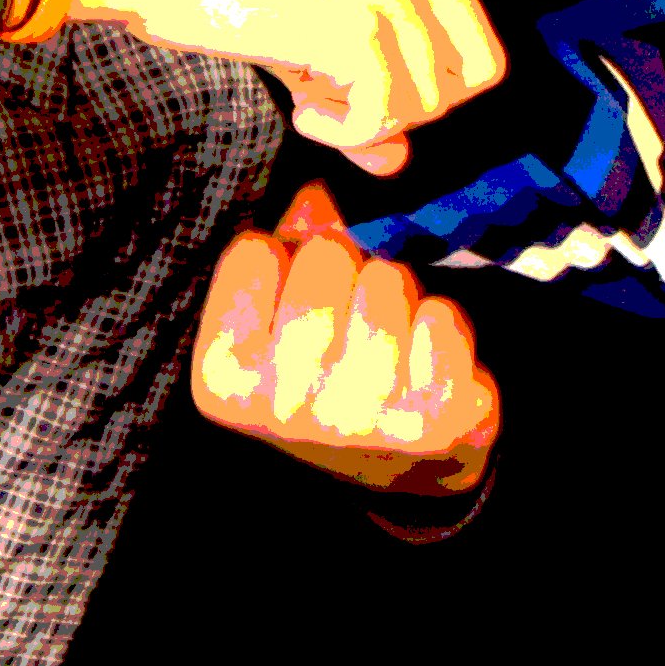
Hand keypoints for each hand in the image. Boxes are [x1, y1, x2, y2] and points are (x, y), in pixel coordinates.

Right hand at [62, 0, 664, 167]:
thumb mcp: (307, 37)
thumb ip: (364, 91)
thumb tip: (391, 162)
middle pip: (481, 73)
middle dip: (421, 107)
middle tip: (340, 91)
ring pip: (431, 104)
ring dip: (368, 118)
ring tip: (304, 76)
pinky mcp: (358, 20)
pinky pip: (381, 119)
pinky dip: (338, 129)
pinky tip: (298, 96)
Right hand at [191, 184, 500, 496]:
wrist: (397, 474)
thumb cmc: (323, 373)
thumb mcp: (276, 318)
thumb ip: (286, 244)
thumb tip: (320, 192)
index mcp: (222, 379)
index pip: (256, 249)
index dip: (283, 262)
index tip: (292, 303)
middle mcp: (283, 406)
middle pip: (327, 256)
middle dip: (345, 269)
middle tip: (347, 318)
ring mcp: (360, 417)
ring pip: (388, 278)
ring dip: (396, 294)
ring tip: (388, 337)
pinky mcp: (431, 423)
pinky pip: (442, 317)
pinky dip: (441, 325)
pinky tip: (426, 361)